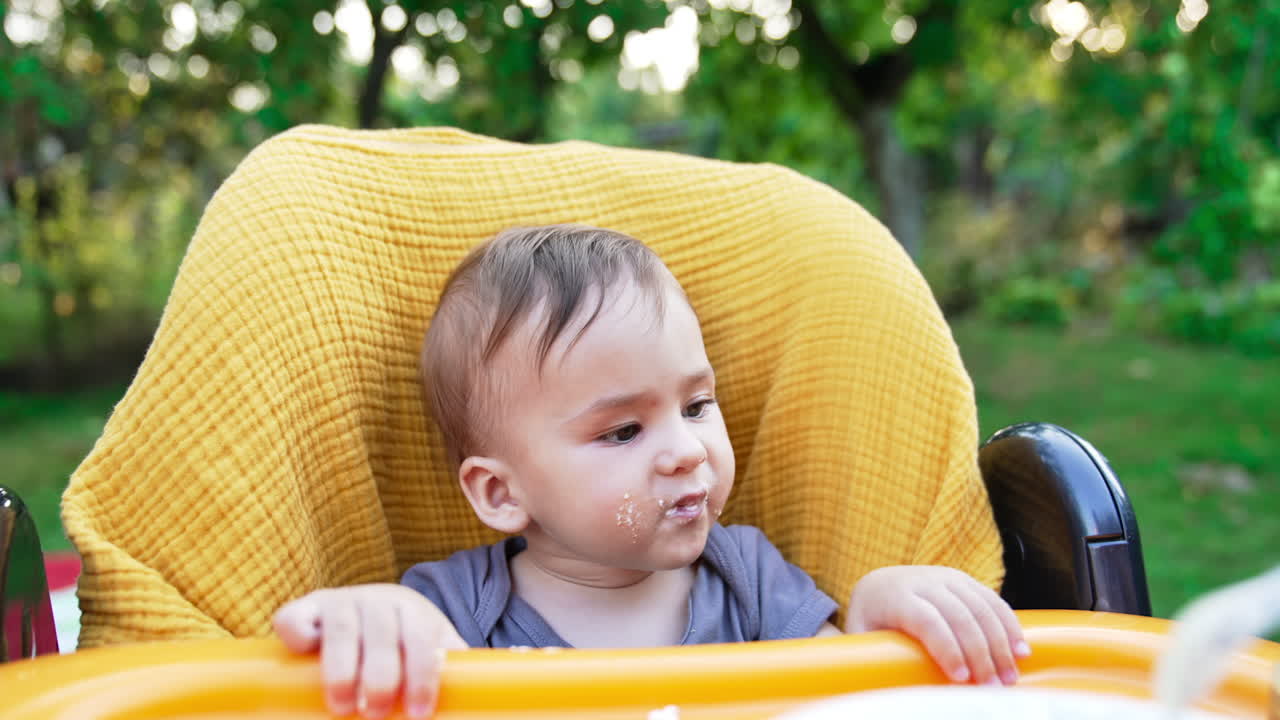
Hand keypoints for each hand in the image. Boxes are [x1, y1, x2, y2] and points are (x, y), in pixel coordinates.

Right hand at [273, 583, 467, 718]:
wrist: (378, 606)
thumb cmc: (408, 640)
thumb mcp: (438, 647)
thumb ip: (464, 665)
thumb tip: (511, 663)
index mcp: (413, 610)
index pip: (420, 638)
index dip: (421, 675)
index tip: (417, 712)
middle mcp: (377, 600)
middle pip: (381, 634)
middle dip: (381, 677)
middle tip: (376, 712)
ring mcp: (340, 602)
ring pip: (341, 629)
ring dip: (342, 668)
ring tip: (344, 705)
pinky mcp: (306, 609)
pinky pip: (295, 617)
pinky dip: (298, 633)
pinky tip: (305, 655)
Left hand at [844, 565, 1028, 685]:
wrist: (879, 586)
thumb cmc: (871, 622)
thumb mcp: (862, 638)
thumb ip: (871, 657)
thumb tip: (884, 690)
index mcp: (895, 596)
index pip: (927, 619)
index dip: (947, 648)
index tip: (960, 678)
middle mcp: (923, 581)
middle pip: (959, 614)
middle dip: (979, 653)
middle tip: (991, 687)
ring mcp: (946, 577)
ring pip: (980, 607)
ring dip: (1000, 643)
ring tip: (1009, 677)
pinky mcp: (964, 580)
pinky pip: (992, 600)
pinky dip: (1009, 625)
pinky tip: (1021, 651)